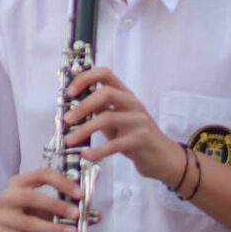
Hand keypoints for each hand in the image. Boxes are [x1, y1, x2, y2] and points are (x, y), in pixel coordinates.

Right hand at [0, 167, 82, 231]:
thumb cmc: (30, 217)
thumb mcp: (46, 209)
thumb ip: (68, 209)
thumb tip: (97, 215)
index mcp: (20, 183)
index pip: (41, 174)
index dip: (62, 182)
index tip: (80, 194)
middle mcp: (8, 196)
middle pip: (30, 197)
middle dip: (56, 205)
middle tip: (76, 214)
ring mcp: (3, 216)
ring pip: (28, 222)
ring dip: (52, 228)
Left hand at [63, 66, 185, 184]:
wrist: (164, 157)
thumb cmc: (136, 136)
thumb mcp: (117, 119)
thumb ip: (100, 110)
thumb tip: (72, 105)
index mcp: (125, 94)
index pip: (105, 74)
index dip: (85, 78)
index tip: (69, 92)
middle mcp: (133, 103)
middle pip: (106, 93)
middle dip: (83, 105)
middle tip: (67, 119)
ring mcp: (139, 121)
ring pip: (108, 118)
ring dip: (85, 129)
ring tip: (70, 140)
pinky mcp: (142, 140)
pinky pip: (116, 144)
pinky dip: (99, 150)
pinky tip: (87, 155)